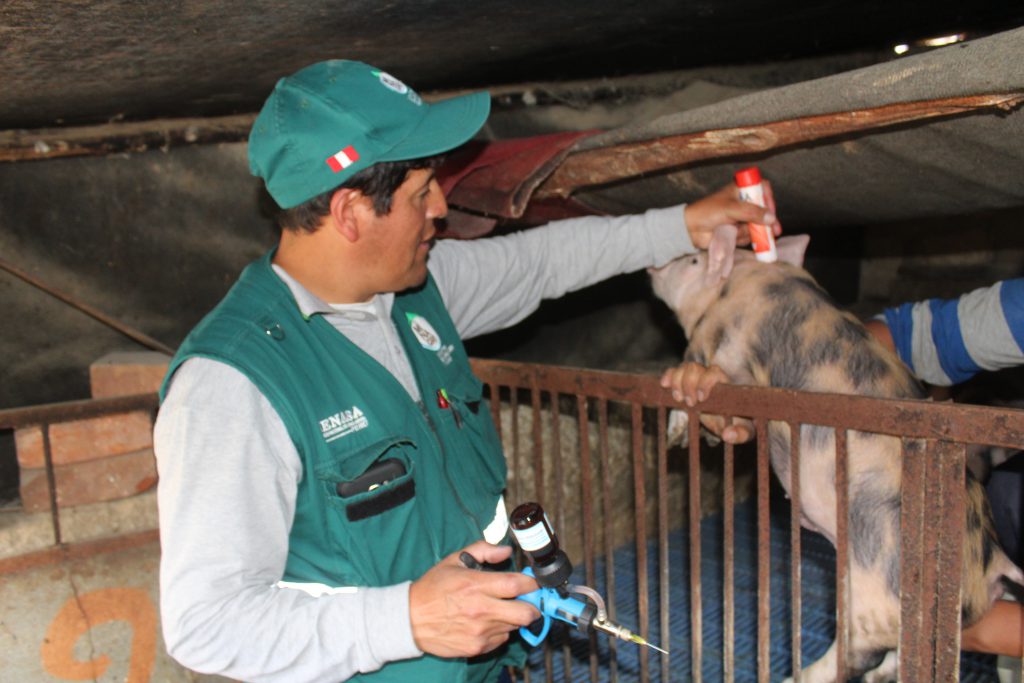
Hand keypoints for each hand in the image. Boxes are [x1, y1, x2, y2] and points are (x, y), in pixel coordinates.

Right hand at [409, 541, 539, 657]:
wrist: (410, 619)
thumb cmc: (432, 588)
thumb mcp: (454, 560)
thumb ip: (483, 550)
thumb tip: (506, 551)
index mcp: (475, 585)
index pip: (517, 585)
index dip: (533, 583)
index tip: (535, 582)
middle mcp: (481, 610)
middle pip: (526, 613)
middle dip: (532, 606)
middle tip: (527, 600)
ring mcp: (480, 631)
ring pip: (515, 626)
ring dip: (513, 618)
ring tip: (500, 609)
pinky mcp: (477, 647)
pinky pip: (501, 639)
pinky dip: (500, 630)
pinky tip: (487, 622)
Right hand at [659, 362, 752, 442]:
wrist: (732, 419)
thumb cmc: (740, 423)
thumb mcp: (745, 431)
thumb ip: (741, 433)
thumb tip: (728, 434)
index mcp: (726, 384)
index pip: (713, 372)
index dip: (705, 382)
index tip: (701, 398)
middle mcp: (711, 377)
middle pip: (695, 368)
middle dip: (688, 384)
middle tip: (689, 403)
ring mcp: (698, 378)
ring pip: (684, 368)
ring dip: (677, 381)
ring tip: (678, 399)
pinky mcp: (686, 383)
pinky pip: (675, 372)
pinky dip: (668, 376)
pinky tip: (664, 385)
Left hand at [683, 181, 781, 249]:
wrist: (691, 229)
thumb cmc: (707, 212)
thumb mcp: (731, 209)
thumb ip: (751, 212)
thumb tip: (771, 218)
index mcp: (740, 190)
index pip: (762, 188)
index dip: (768, 198)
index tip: (770, 210)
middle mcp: (743, 202)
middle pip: (763, 210)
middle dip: (768, 222)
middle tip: (774, 232)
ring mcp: (740, 217)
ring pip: (756, 225)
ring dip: (752, 232)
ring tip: (738, 232)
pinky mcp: (737, 231)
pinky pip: (748, 236)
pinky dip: (744, 238)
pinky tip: (734, 238)